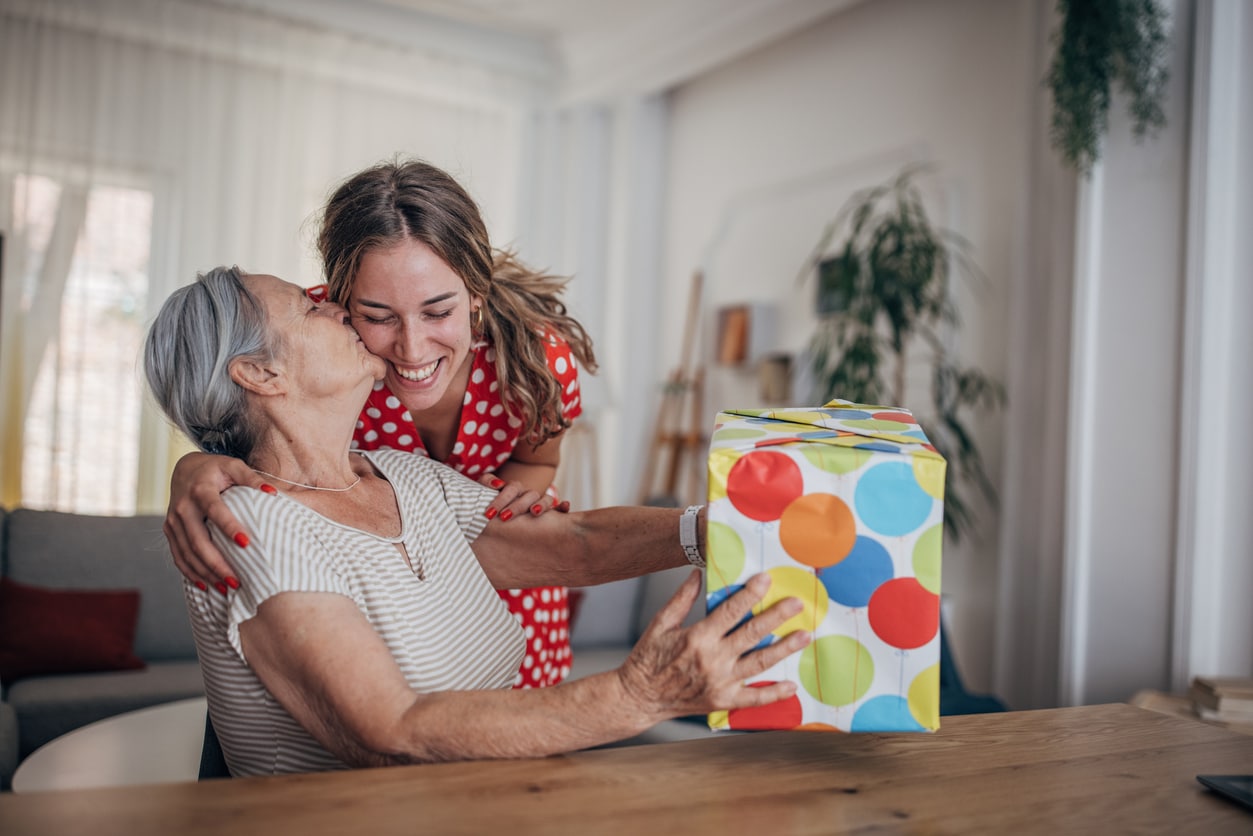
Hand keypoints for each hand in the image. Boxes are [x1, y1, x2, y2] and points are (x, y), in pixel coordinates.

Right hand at [165, 452, 266, 590]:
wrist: (185, 469)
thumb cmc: (215, 469)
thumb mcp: (233, 466)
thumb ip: (252, 478)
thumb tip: (273, 493)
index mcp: (200, 489)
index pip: (214, 509)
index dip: (228, 526)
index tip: (246, 542)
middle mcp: (182, 507)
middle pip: (197, 540)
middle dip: (216, 563)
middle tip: (236, 580)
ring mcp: (172, 521)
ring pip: (187, 553)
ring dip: (205, 573)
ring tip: (226, 588)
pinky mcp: (169, 531)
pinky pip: (178, 556)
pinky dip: (190, 573)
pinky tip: (206, 585)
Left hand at [477, 474, 568, 520]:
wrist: (502, 521)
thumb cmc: (494, 506)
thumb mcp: (485, 494)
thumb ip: (486, 482)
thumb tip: (497, 484)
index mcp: (514, 489)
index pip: (511, 490)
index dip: (500, 500)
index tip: (489, 513)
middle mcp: (529, 495)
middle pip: (528, 495)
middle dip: (516, 506)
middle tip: (504, 517)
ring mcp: (541, 503)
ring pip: (545, 499)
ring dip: (540, 505)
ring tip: (534, 512)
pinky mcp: (551, 515)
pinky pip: (560, 509)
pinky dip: (563, 507)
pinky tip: (565, 506)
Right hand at [616, 571, 810, 722]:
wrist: (639, 697)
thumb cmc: (648, 660)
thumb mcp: (660, 624)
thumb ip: (682, 599)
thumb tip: (698, 575)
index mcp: (698, 638)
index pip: (731, 611)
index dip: (750, 594)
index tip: (766, 580)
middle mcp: (713, 660)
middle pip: (752, 634)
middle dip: (777, 616)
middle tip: (797, 603)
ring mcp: (720, 682)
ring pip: (760, 663)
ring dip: (784, 649)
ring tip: (804, 636)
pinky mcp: (722, 701)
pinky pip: (754, 699)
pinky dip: (774, 694)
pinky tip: (791, 685)